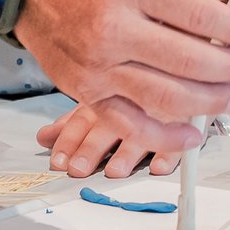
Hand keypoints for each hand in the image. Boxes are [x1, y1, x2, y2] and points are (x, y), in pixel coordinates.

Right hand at [17, 0, 229, 123]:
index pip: (198, 15)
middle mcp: (114, 28)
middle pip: (189, 61)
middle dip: (229, 68)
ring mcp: (99, 65)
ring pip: (166, 97)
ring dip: (209, 103)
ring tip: (229, 96)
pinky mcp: (86, 93)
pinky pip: (130, 125)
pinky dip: (165, 138)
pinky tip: (192, 135)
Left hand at [36, 95, 196, 177]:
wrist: (176, 58)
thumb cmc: (134, 84)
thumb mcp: (101, 97)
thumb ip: (74, 119)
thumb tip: (43, 138)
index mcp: (105, 98)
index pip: (81, 120)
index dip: (68, 141)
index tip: (57, 161)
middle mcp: (128, 104)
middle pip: (106, 128)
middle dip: (91, 150)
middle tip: (79, 169)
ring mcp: (157, 113)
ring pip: (141, 133)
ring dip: (126, 155)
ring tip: (114, 171)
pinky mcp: (186, 120)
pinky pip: (178, 139)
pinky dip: (169, 154)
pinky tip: (158, 167)